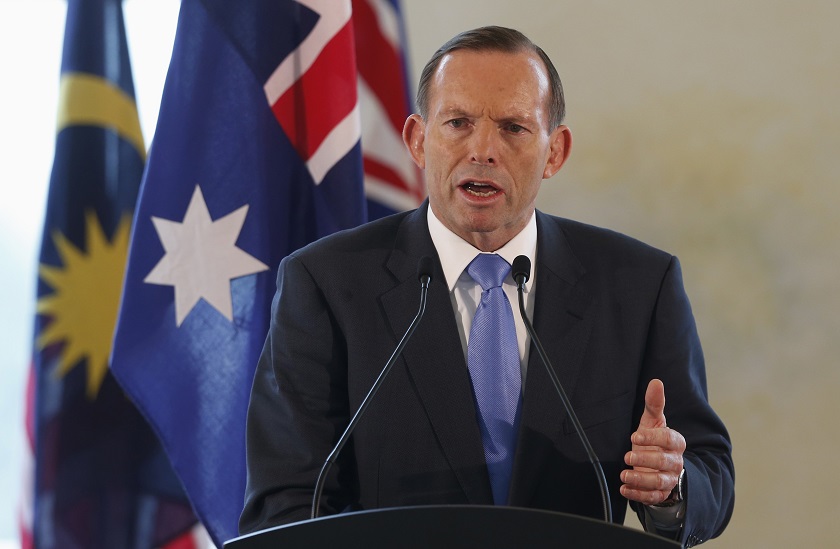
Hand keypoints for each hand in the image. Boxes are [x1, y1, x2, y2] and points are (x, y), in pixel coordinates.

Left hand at [620, 379, 685, 504]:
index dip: (653, 437)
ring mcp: (670, 479)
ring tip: (624, 474)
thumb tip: (656, 382)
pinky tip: (624, 488)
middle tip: (628, 456)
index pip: (669, 439)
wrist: (658, 466)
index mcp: (676, 442)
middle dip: (646, 459)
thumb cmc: (655, 441)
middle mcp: (676, 461)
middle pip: (665, 461)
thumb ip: (654, 404)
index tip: (635, 436)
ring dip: (641, 479)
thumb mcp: (653, 422)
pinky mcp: (661, 493)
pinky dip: (638, 494)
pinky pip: (653, 497)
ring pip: (659, 481)